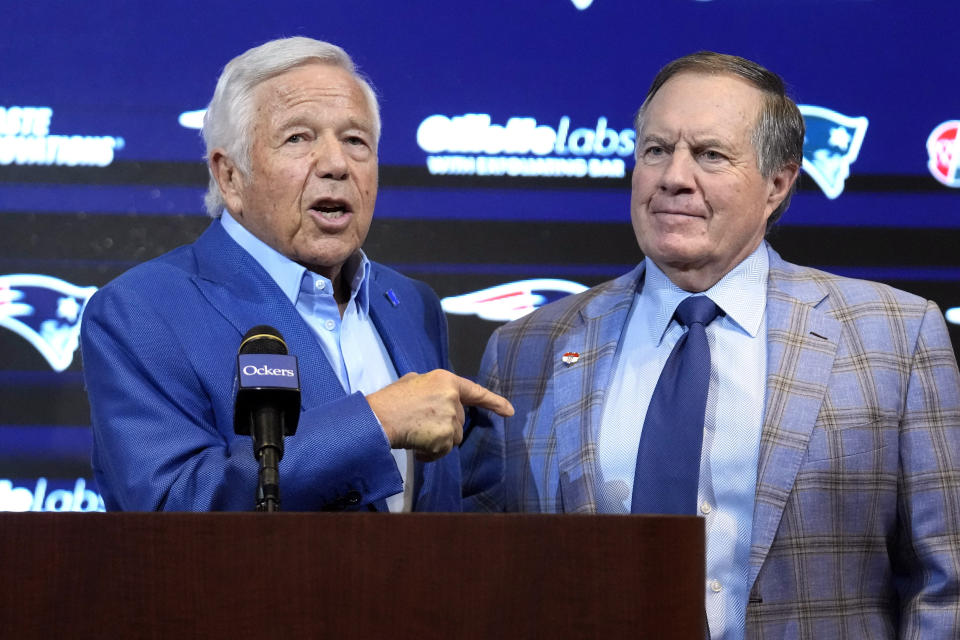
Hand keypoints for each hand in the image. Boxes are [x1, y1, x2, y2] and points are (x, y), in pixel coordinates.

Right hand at [366, 369, 513, 461]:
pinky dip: (431, 453)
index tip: (509, 411)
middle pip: (459, 421)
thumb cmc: (390, 401)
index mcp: (445, 380)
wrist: (378, 419)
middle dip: (444, 427)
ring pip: (454, 437)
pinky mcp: (446, 436)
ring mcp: (450, 417)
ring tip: (416, 434)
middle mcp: (452, 396)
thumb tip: (436, 395)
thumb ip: (432, 388)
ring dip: (438, 440)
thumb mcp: (413, 382)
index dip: (494, 402)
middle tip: (419, 424)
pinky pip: (444, 450)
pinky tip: (416, 445)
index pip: (476, 392)